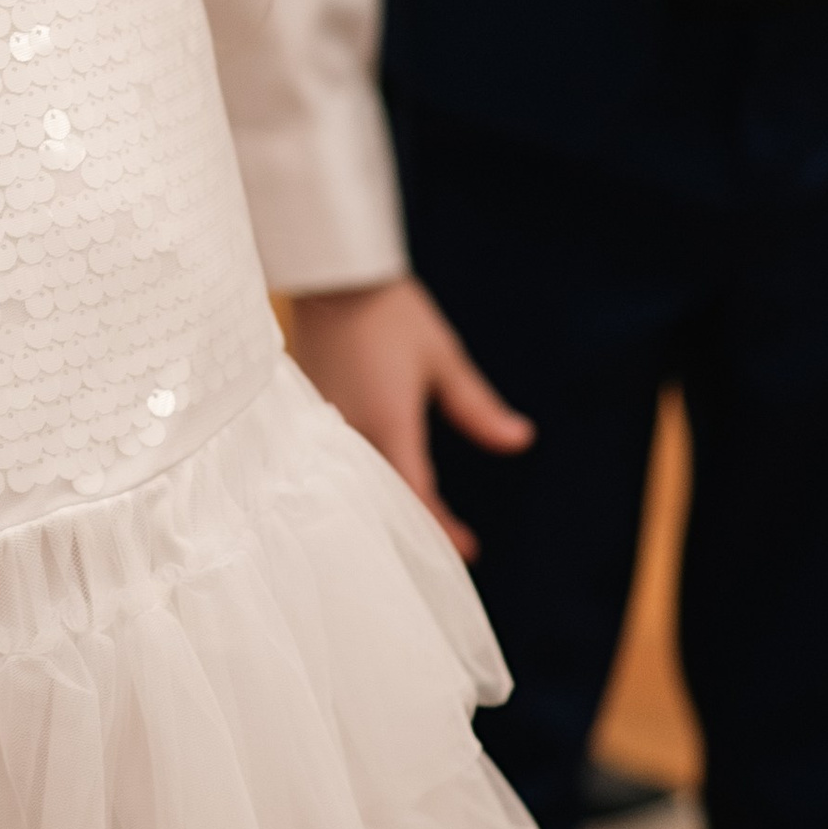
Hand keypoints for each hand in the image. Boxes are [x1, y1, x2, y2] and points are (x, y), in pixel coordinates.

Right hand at [287, 276, 531, 559]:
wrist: (332, 277)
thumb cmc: (392, 314)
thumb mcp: (443, 360)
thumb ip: (478, 409)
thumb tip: (520, 440)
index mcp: (389, 422)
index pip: (417, 495)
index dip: (442, 528)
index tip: (469, 551)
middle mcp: (352, 433)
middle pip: (383, 501)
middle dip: (414, 529)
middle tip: (445, 552)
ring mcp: (324, 427)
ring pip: (356, 487)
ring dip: (385, 509)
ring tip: (413, 530)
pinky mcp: (307, 417)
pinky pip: (333, 466)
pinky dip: (358, 485)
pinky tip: (372, 493)